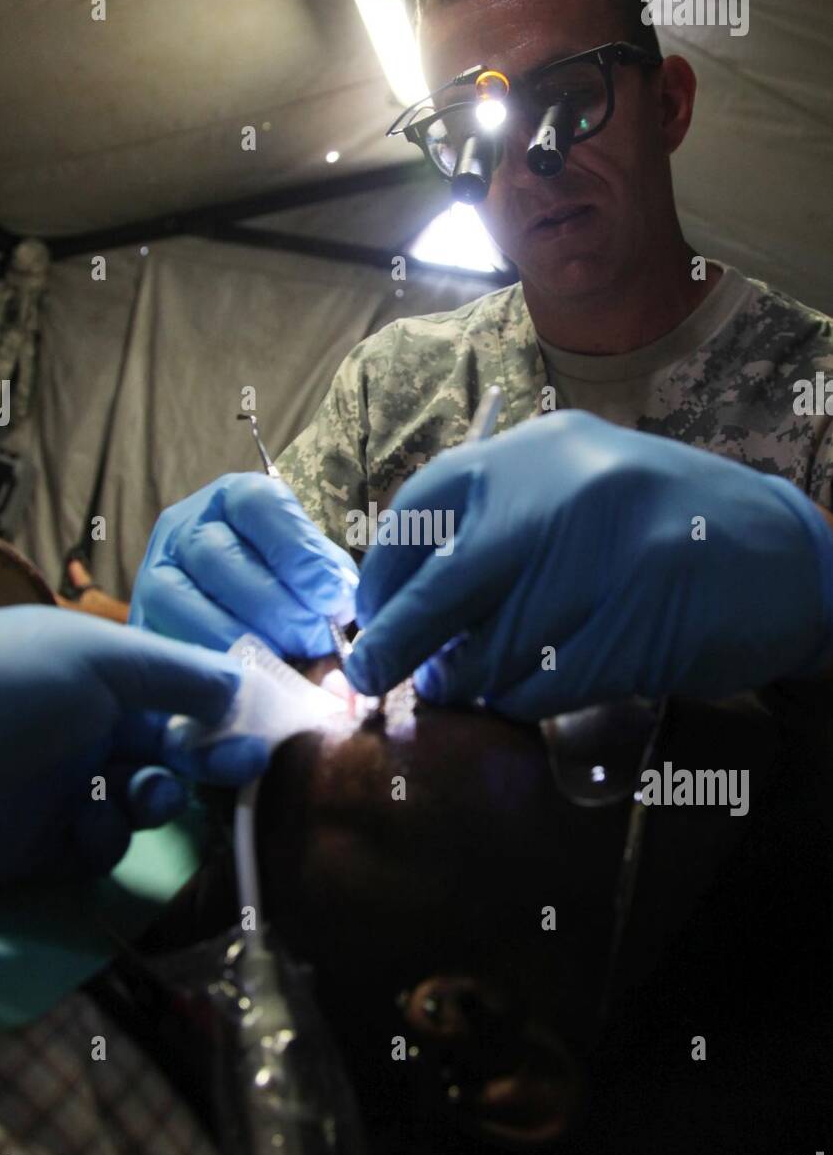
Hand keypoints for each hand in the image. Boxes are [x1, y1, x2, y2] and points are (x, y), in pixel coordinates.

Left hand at [0, 606, 266, 889]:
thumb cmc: (5, 683)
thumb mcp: (97, 656)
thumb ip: (178, 673)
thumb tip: (242, 688)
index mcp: (96, 672)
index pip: (177, 692)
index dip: (221, 710)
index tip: (262, 730)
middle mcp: (84, 727)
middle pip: (170, 749)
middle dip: (207, 759)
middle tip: (242, 770)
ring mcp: (61, 788)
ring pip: (142, 801)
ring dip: (157, 799)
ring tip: (142, 794)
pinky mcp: (39, 848)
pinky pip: (100, 848)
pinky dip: (104, 840)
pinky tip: (85, 827)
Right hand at [129, 473, 356, 655]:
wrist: (231, 620)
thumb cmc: (285, 588)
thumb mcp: (311, 568)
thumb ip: (327, 581)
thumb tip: (339, 612)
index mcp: (233, 498)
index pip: (259, 506)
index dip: (299, 554)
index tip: (333, 598)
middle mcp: (184, 527)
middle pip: (221, 557)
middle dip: (278, 609)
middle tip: (315, 644)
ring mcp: (154, 572)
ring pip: (186, 600)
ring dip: (243, 639)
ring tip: (285, 664)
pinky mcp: (142, 622)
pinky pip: (169, 644)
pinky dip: (213, 667)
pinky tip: (250, 682)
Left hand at [346, 411, 832, 716]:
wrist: (784, 556)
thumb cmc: (660, 527)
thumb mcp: (574, 492)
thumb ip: (497, 528)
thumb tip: (402, 602)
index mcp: (540, 452)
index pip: (425, 504)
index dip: (385, 572)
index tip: (369, 615)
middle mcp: (567, 494)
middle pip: (445, 588)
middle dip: (397, 644)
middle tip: (372, 677)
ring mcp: (606, 559)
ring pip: (494, 649)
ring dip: (468, 682)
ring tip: (465, 685)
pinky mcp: (639, 625)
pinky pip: (546, 685)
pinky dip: (521, 701)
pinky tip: (524, 695)